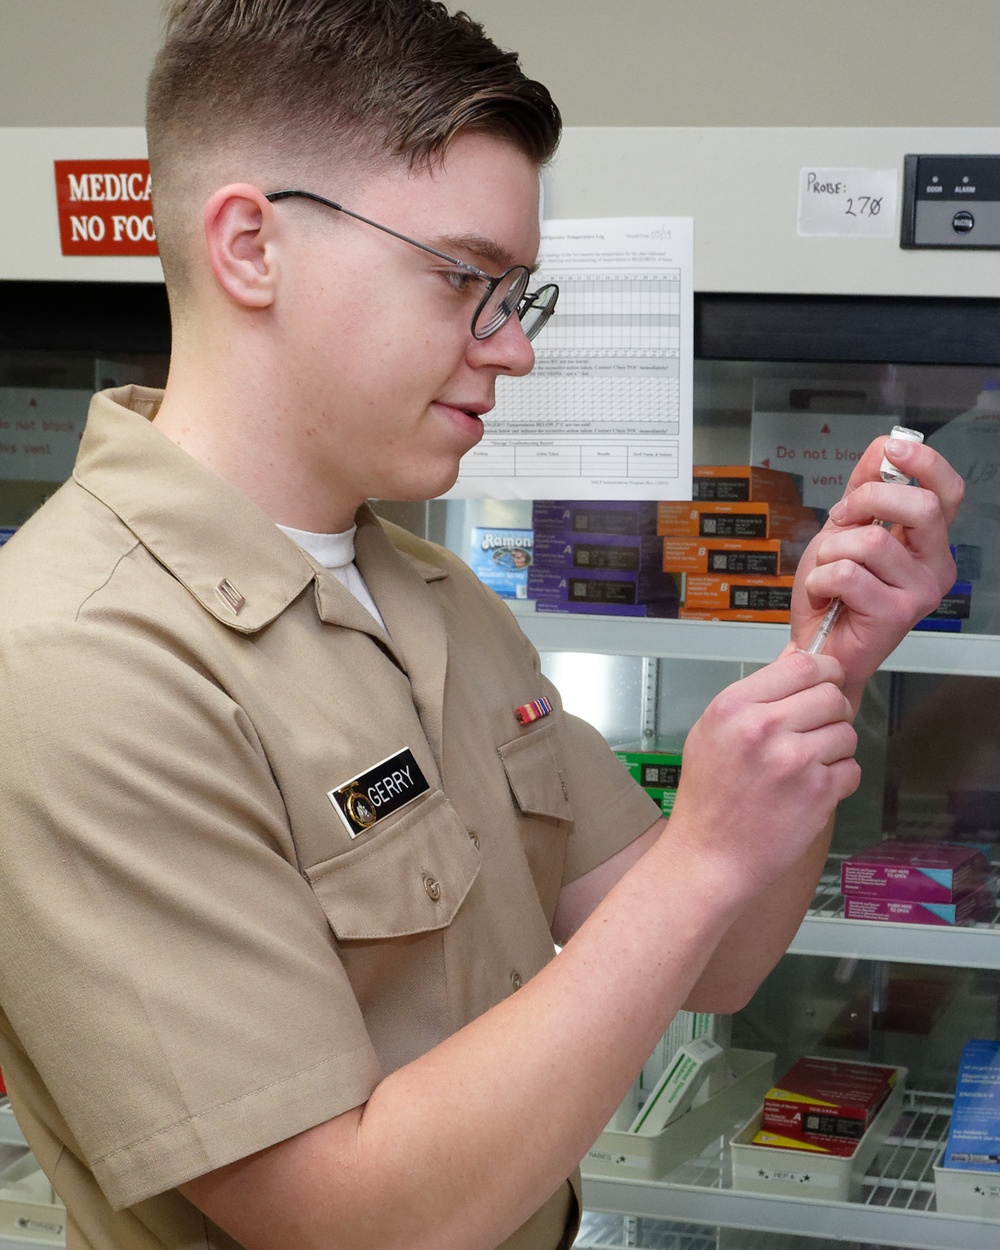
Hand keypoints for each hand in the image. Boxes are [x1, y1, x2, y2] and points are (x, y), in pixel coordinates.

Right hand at [665, 646, 858, 890]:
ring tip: (806, 767)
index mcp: (735, 706)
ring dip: (835, 749)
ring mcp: (794, 760)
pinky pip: (851, 769)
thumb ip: (755, 695)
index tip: (828, 680)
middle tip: (816, 730)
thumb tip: (793, 660)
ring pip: (847, 732)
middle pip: (832, 695)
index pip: (802, 664)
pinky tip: (810, 791)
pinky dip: (838, 781)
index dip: (825, 670)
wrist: (708, 857)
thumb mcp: (712, 731)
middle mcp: (764, 727)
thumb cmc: (708, 798)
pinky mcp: (818, 792)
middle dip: (833, 712)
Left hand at [790, 435, 963, 700]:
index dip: (925, 463)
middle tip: (841, 520)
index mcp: (927, 542)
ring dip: (831, 551)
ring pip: (872, 542)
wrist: (817, 646)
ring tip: (826, 573)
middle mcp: (935, 566)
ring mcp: (920, 591)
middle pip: (920, 506)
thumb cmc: (833, 595)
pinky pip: (849, 574)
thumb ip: (864, 491)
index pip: (947, 491)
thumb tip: (883, 446)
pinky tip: (823, 596)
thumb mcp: (843, 531)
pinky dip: (821, 579)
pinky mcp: (897, 614)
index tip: (893, 448)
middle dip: (867, 501)